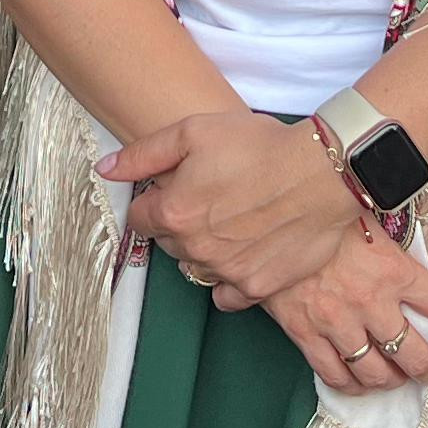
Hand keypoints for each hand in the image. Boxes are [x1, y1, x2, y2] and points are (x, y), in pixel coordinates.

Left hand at [105, 109, 354, 303]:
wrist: (322, 173)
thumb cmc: (260, 146)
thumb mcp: (194, 131)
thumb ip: (143, 154)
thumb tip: (105, 171)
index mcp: (172, 211)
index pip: (140, 218)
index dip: (155, 199)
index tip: (175, 188)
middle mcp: (193, 247)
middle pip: (167, 243)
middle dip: (178, 223)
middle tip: (208, 199)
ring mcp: (225, 271)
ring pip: (195, 267)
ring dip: (202, 250)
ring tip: (230, 222)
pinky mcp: (256, 287)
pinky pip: (226, 295)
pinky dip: (228, 279)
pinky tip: (242, 255)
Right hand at [260, 224, 427, 397]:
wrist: (262, 214)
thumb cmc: (316, 207)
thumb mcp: (365, 211)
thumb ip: (389, 231)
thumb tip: (404, 219)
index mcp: (393, 270)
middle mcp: (371, 302)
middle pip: (415, 354)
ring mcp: (337, 322)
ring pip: (376, 373)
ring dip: (392, 380)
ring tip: (396, 377)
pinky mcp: (305, 333)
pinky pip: (333, 374)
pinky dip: (349, 385)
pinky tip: (357, 381)